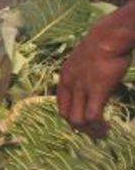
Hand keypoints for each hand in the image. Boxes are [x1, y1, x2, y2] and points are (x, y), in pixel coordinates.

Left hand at [57, 17, 131, 137]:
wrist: (108, 36)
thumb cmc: (102, 44)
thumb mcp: (86, 60)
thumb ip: (84, 72)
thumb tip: (92, 80)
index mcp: (64, 77)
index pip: (61, 104)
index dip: (72, 115)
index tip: (84, 122)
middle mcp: (68, 84)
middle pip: (66, 115)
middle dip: (79, 127)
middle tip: (94, 131)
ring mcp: (81, 88)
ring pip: (77, 120)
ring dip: (89, 131)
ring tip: (101, 133)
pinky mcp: (96, 91)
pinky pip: (92, 117)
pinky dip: (97, 127)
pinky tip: (106, 128)